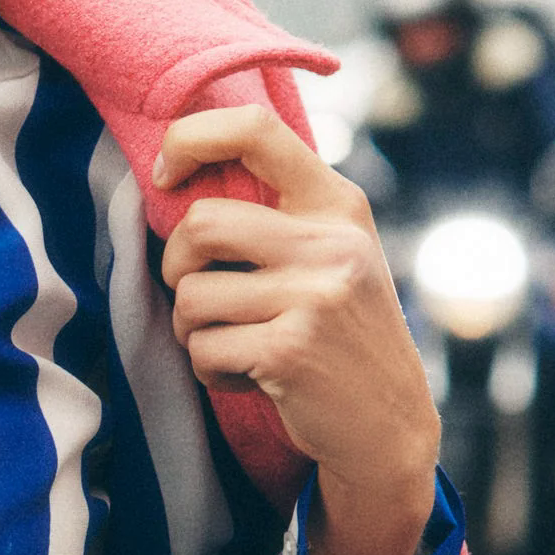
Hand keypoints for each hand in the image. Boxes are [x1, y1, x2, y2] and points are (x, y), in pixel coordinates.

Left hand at [157, 106, 442, 554]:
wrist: (388, 426)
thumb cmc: (340, 336)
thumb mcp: (330, 258)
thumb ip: (278, 218)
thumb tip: (182, 185)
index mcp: (337, 204)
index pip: (255, 129)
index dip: (191, 138)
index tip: (166, 174)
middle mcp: (331, 242)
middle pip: (200, 224)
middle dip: (176, 267)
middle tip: (196, 295)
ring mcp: (314, 295)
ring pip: (191, 297)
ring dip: (193, 333)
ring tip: (236, 346)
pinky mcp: (289, 350)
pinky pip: (202, 350)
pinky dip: (211, 371)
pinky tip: (253, 377)